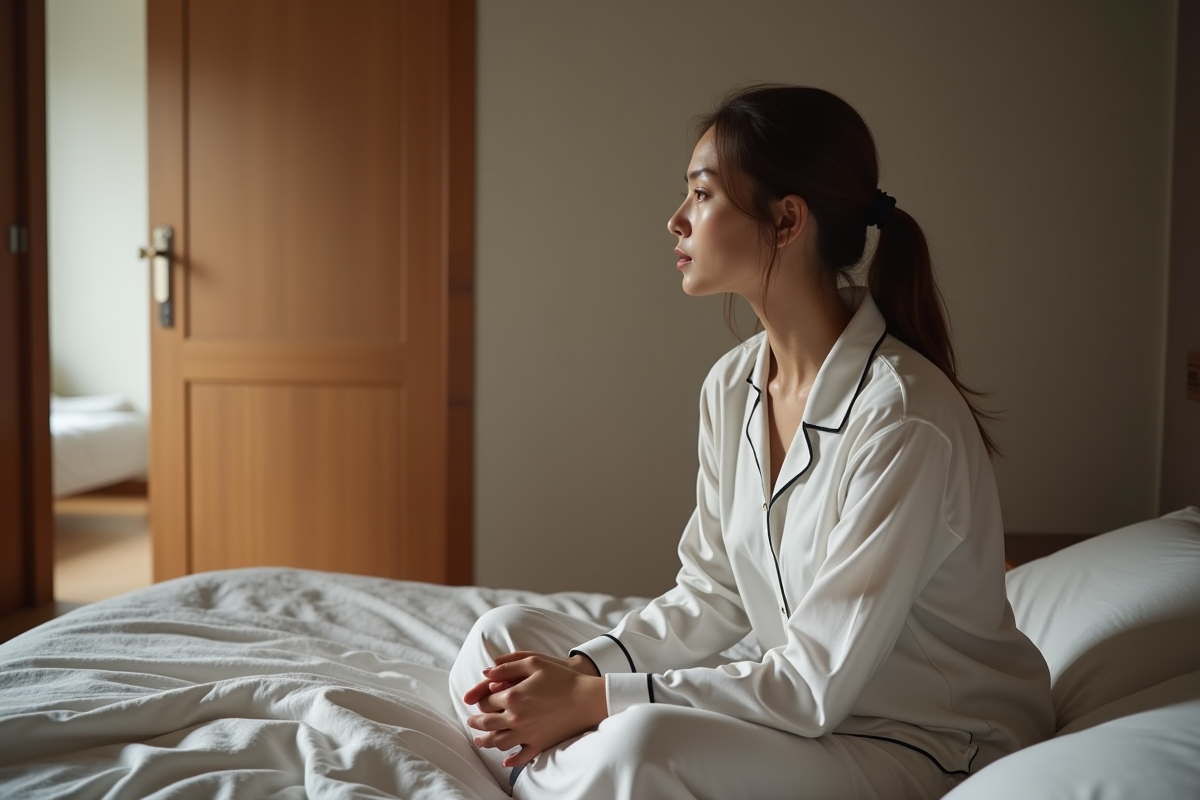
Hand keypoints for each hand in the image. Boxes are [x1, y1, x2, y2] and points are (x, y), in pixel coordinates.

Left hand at [463, 651, 606, 767]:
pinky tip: (505, 761)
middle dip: (476, 722)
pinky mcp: (539, 744)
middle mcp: (515, 718)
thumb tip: (485, 673)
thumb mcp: (534, 662)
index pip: (486, 702)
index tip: (479, 700)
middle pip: (487, 723)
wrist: (586, 698)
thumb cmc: (561, 677)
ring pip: (498, 742)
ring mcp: (527, 733)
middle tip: (471, 722)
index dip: (480, 700)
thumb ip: (507, 666)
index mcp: (512, 696)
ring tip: (481, 740)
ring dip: (486, 741)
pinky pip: (520, 757)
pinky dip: (510, 761)